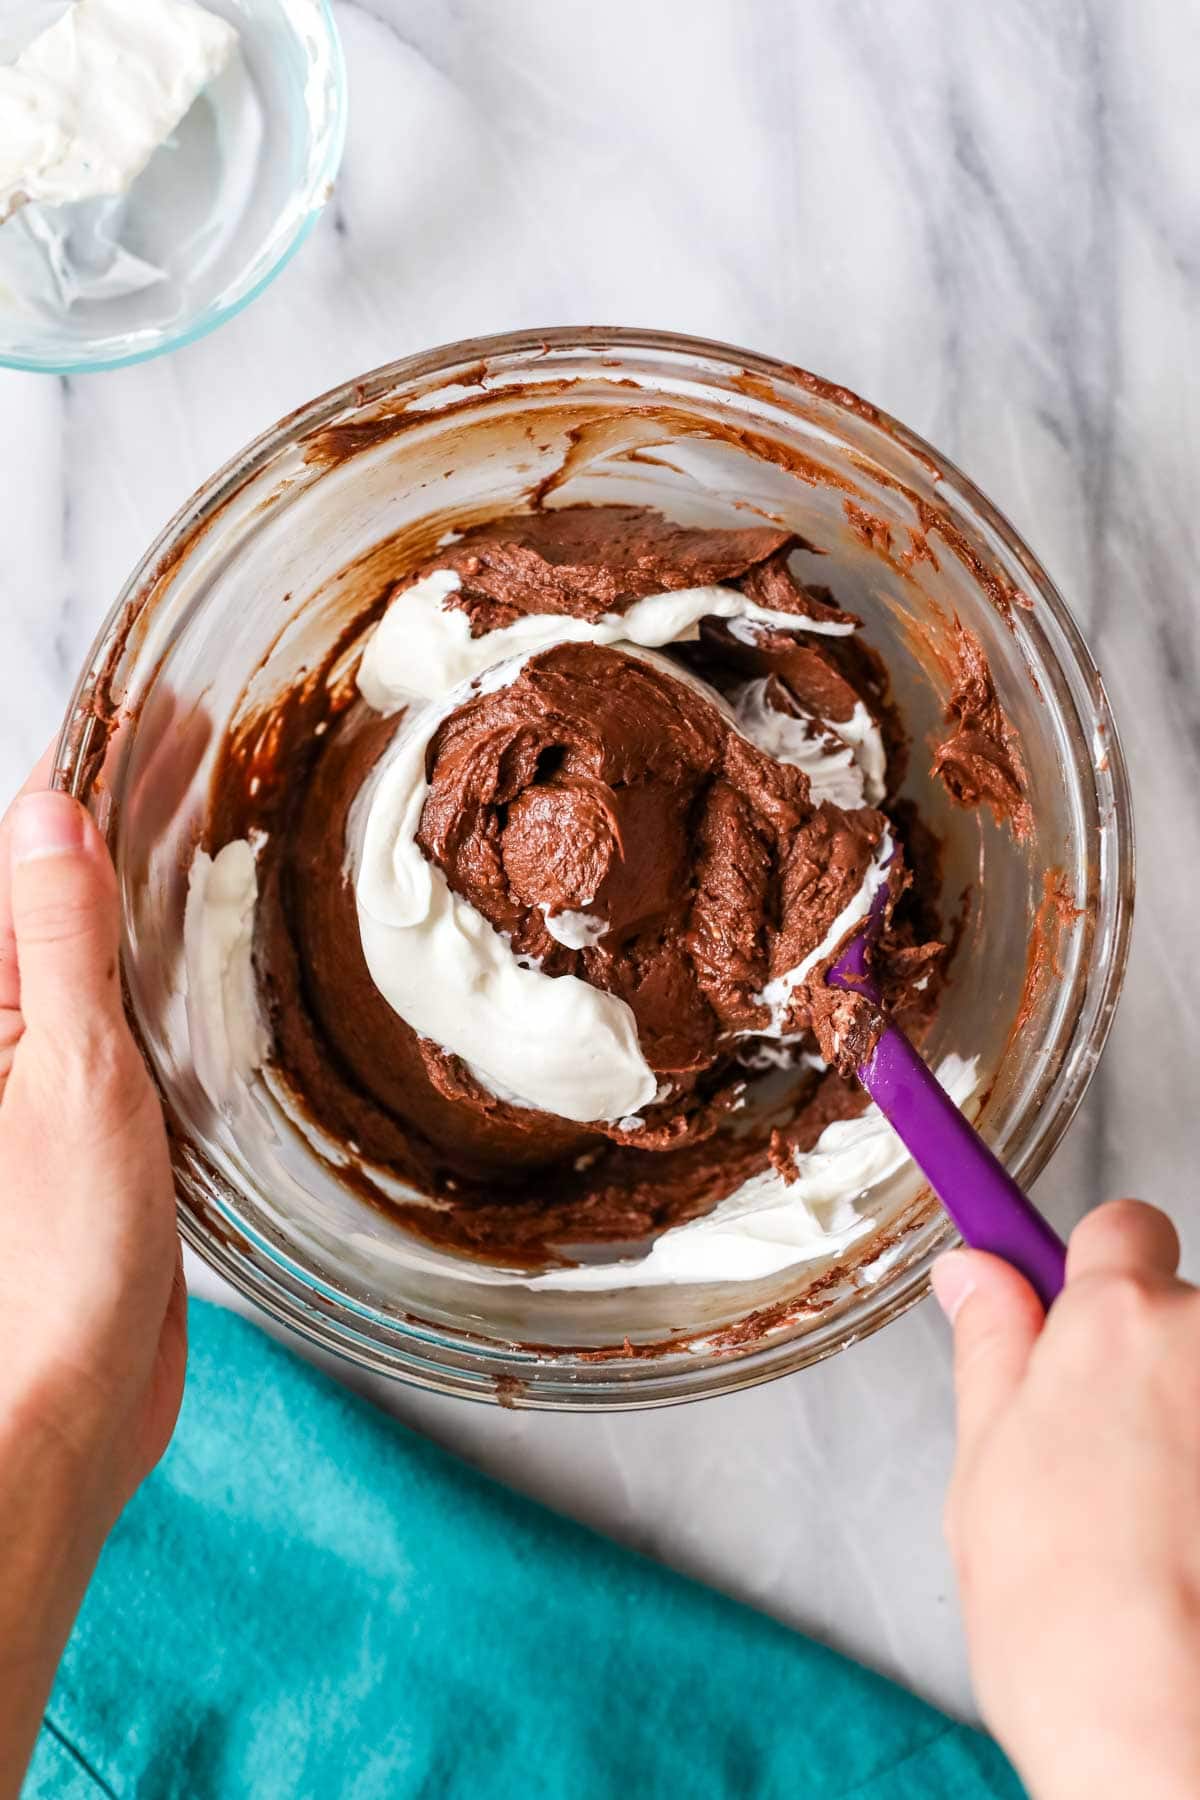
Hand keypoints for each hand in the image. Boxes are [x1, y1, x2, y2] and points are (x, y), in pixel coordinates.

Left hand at [0, 757, 184, 1794]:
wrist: (66, 1402)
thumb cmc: (54, 1260)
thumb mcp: (69, 1077)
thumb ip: (57, 946)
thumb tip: (50, 817)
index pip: (29, 857)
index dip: (95, 775)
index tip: (165, 715)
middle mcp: (8, 1029)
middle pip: (64, 890)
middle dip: (131, 814)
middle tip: (214, 745)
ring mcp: (50, 1075)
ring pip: (100, 950)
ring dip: (152, 884)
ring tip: (220, 820)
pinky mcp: (95, 1123)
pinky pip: (128, 1018)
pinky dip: (169, 968)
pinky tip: (213, 949)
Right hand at [934, 1201, 1199, 1799]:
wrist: (1173, 1741)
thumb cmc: (1068, 1620)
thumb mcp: (985, 1468)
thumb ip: (993, 1350)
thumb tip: (973, 1275)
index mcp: (1118, 1322)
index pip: (1122, 1228)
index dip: (1093, 1270)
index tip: (1069, 1303)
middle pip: (1177, 1317)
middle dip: (1143, 1370)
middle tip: (1100, 1466)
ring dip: (1192, 1432)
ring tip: (1160, 1534)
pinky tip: (1195, 1552)